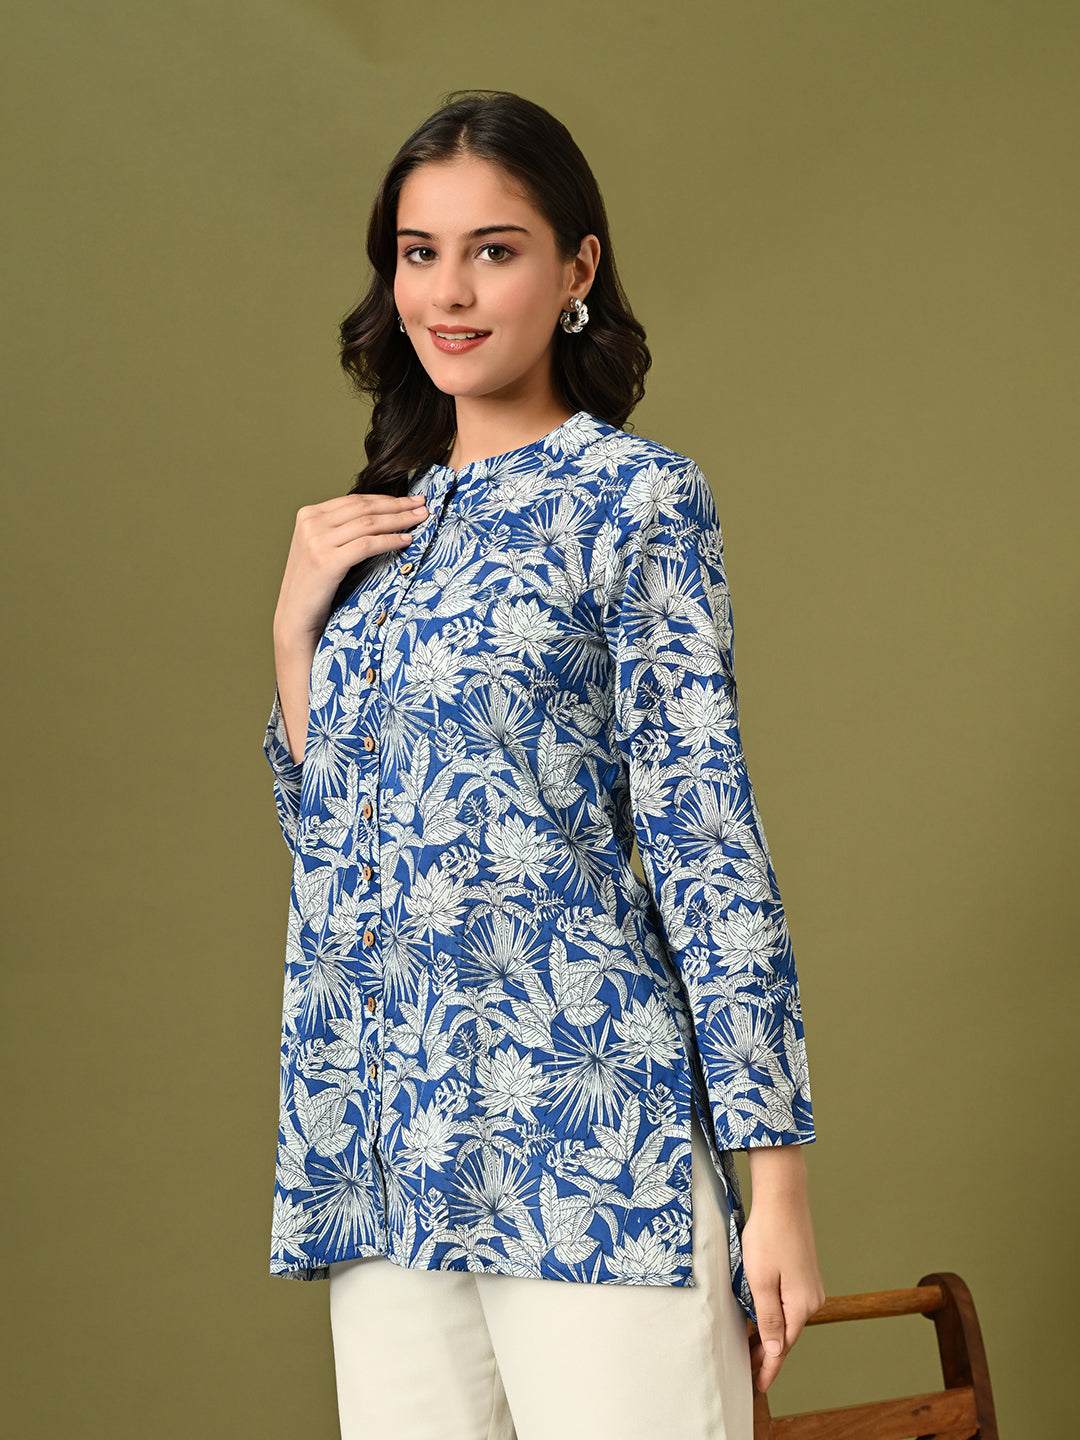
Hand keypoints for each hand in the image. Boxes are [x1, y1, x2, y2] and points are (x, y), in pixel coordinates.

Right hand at [273, 491, 427, 650]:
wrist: (295, 617)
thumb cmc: (316, 586)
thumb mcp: (323, 548)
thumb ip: (342, 530)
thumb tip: (382, 516)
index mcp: (308, 514)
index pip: (355, 500)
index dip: (386, 498)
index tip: (410, 500)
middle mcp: (311, 523)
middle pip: (364, 507)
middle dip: (397, 505)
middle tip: (422, 505)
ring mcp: (316, 541)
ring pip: (368, 523)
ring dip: (399, 520)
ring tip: (421, 520)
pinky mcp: (326, 561)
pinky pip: (367, 545)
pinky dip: (389, 541)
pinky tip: (406, 541)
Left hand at [742, 1146, 825, 1392]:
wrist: (783, 1198)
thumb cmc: (768, 1236)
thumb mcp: (761, 1280)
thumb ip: (769, 1318)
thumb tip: (776, 1351)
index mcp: (801, 1305)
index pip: (783, 1347)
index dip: (769, 1368)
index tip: (757, 1386)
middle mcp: (812, 1299)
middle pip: (787, 1335)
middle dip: (767, 1353)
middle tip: (746, 1370)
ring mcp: (810, 1286)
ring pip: (788, 1319)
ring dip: (770, 1334)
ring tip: (749, 1349)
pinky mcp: (804, 1274)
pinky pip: (789, 1304)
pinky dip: (775, 1315)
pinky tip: (762, 1318)